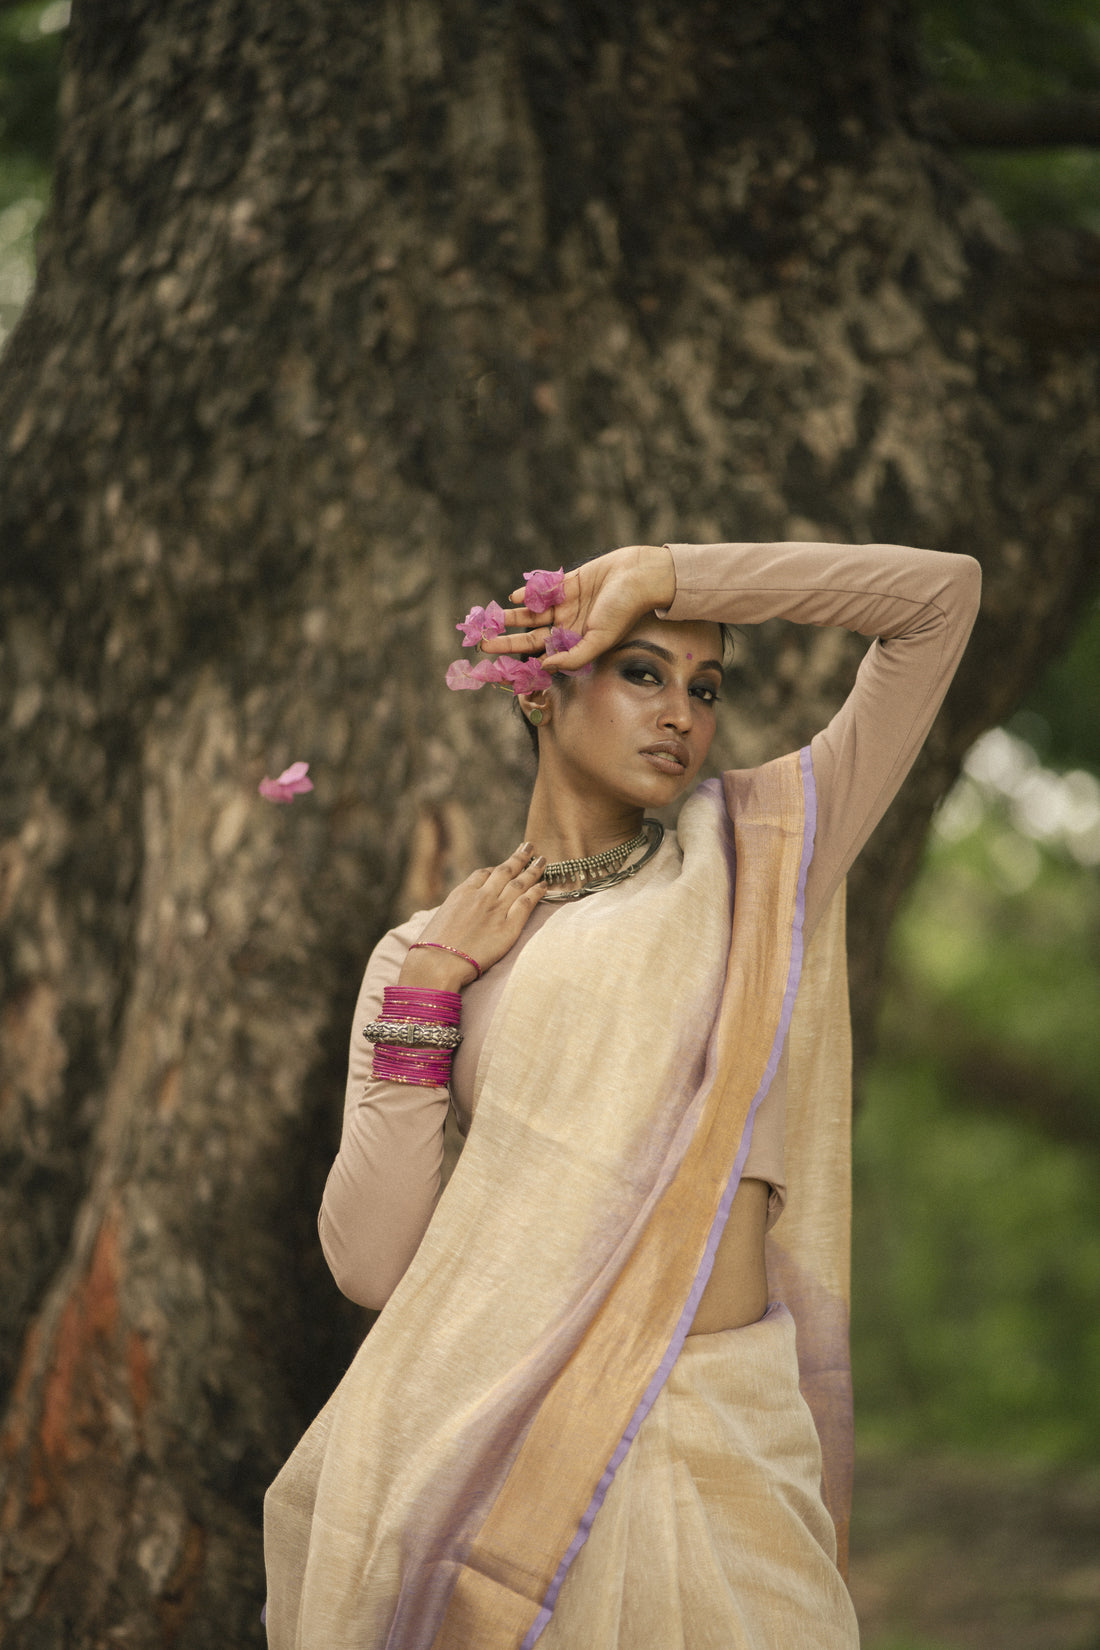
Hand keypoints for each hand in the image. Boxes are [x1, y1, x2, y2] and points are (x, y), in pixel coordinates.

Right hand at [398, 843, 547, 989]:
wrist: (437, 963)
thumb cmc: (432, 947)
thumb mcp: (439, 919)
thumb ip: (454, 911)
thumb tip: (457, 915)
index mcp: (462, 893)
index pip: (483, 874)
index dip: (496, 868)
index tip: (505, 866)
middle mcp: (481, 896)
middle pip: (504, 871)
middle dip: (518, 858)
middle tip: (529, 847)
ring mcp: (496, 910)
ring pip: (519, 883)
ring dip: (532, 870)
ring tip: (542, 860)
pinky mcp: (508, 927)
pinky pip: (527, 903)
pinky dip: (537, 892)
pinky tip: (544, 885)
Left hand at [480, 544, 675, 673]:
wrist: (640, 574)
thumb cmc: (625, 610)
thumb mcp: (599, 639)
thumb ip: (573, 657)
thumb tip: (544, 668)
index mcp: (576, 643)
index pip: (542, 656)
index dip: (521, 663)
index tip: (498, 670)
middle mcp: (569, 626)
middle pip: (530, 636)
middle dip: (507, 641)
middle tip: (482, 644)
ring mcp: (567, 604)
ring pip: (532, 614)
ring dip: (511, 617)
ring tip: (490, 621)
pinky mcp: (567, 582)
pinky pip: (542, 590)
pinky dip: (527, 594)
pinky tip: (513, 598)